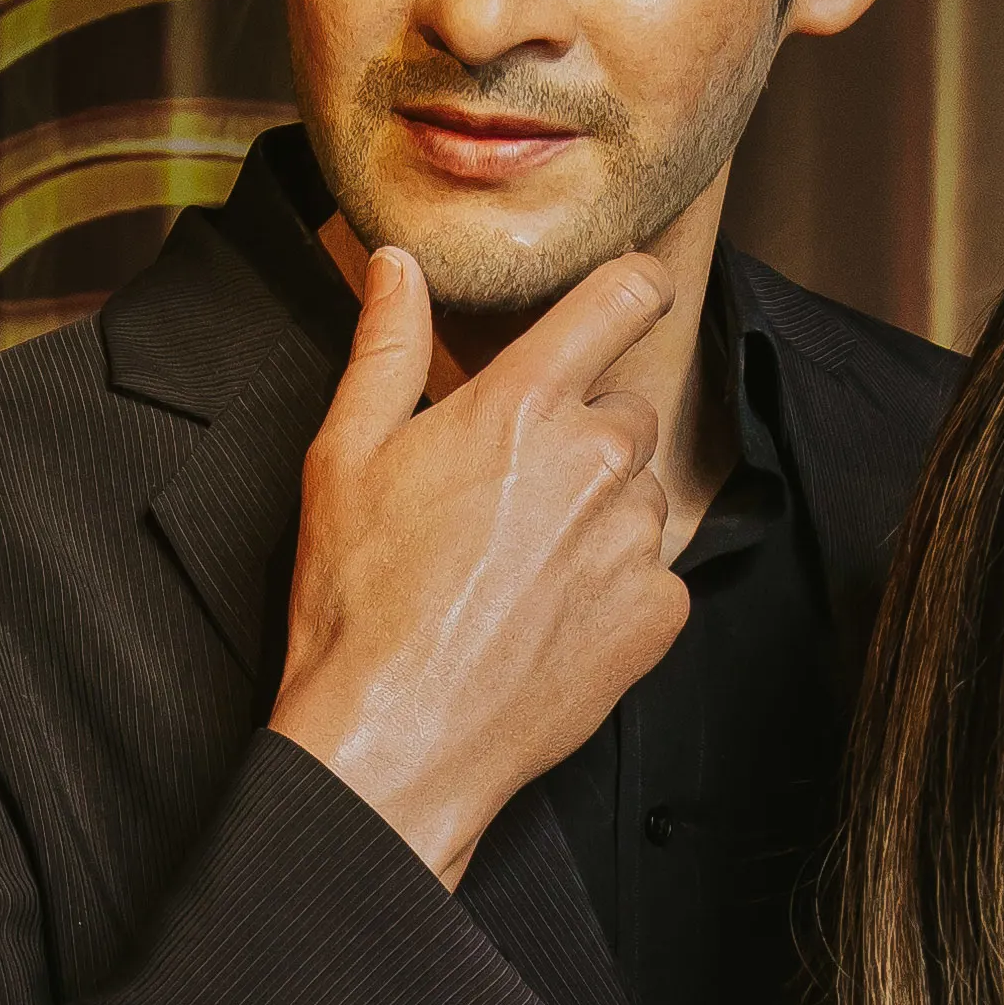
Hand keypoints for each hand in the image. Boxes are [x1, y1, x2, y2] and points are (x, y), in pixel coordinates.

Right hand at [263, 245, 686, 881]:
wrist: (395, 739)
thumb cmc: (358, 602)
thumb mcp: (345, 457)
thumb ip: (383, 347)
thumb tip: (399, 265)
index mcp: (525, 405)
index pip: (626, 296)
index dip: (633, 286)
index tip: (628, 298)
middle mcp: (597, 461)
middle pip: (628, 408)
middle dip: (584, 433)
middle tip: (511, 492)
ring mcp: (635, 541)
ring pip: (643, 495)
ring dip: (600, 514)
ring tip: (521, 566)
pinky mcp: (658, 614)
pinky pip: (655, 574)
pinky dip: (615, 589)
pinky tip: (547, 617)